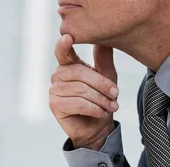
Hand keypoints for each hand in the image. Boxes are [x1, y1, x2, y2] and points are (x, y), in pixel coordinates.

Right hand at [49, 34, 118, 150]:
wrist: (96, 127)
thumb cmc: (101, 99)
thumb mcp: (107, 76)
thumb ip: (103, 58)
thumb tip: (103, 39)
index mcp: (69, 65)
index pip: (63, 52)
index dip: (64, 45)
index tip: (67, 38)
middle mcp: (58, 75)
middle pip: (80, 73)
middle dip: (101, 85)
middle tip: (116, 95)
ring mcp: (54, 90)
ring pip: (81, 90)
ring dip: (100, 100)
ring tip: (111, 106)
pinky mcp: (55, 105)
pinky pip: (78, 104)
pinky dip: (94, 109)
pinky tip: (101, 113)